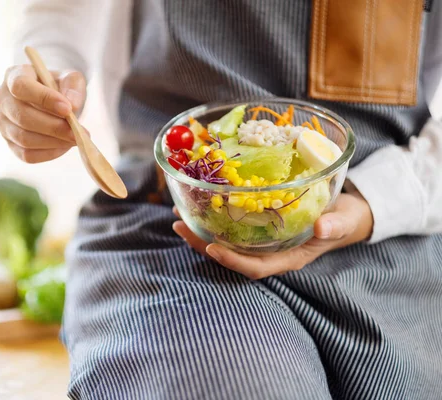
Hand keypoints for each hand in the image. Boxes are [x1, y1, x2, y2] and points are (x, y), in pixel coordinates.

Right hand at [0, 65, 86, 162]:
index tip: (67, 109)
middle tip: (77, 132)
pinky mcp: (10, 143)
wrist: (53, 102)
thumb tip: (72, 105)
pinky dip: (49, 153)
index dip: (44, 98)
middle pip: (22, 116)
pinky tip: (64, 145)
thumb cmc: (60, 87)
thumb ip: (73, 87)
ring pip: (24, 139)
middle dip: (53, 127)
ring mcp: (2, 123)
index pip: (20, 86)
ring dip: (53, 142)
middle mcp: (2, 99)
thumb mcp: (71, 79)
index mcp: (13, 75)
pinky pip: (27, 155)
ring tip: (75, 139)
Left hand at [173, 192, 373, 279]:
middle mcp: (271, 252)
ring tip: (178, 216)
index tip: (210, 247)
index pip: (255, 267)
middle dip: (202, 244)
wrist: (346, 214)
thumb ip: (335, 226)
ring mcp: (263, 242)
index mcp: (289, 257)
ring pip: (227, 242)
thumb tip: (321, 228)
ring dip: (200, 231)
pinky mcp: (259, 227)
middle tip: (179, 225)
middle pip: (231, 255)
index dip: (232, 261)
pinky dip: (213, 219)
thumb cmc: (345, 219)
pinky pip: (231, 228)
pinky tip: (197, 205)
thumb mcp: (344, 221)